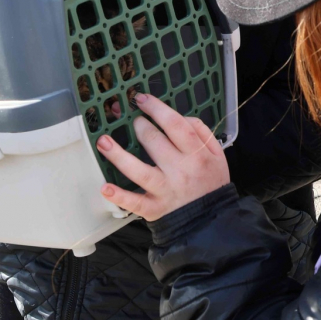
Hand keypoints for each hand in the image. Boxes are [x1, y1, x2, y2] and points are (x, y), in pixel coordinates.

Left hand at [98, 94, 230, 220]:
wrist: (210, 219)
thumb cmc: (210, 183)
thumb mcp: (217, 154)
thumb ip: (201, 132)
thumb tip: (180, 117)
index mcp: (196, 154)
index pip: (175, 125)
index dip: (156, 109)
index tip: (142, 100)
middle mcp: (180, 170)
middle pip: (154, 142)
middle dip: (140, 126)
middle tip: (135, 122)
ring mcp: (165, 190)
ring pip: (139, 171)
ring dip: (118, 155)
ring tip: (104, 142)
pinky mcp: (154, 208)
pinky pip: (135, 202)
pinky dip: (119, 196)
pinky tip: (106, 188)